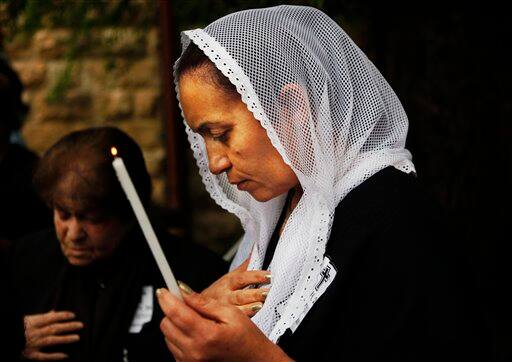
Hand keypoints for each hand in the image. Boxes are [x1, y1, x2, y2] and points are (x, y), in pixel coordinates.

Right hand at [22, 311, 82, 359]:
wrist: (4, 339)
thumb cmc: (16, 328)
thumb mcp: (26, 319)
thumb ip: (41, 317)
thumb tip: (53, 311)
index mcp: (32, 323)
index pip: (50, 318)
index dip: (62, 315)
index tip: (73, 315)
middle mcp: (34, 333)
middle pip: (54, 328)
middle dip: (68, 326)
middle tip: (80, 325)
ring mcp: (32, 344)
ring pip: (51, 341)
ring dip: (64, 339)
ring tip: (76, 338)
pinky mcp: (29, 355)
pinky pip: (43, 357)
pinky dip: (54, 356)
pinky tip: (65, 355)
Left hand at [156, 288, 291, 361]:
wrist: (254, 361)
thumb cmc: (246, 338)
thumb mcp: (230, 312)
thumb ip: (205, 303)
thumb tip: (184, 291)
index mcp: (206, 335)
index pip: (176, 313)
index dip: (167, 298)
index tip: (163, 289)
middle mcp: (194, 352)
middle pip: (166, 324)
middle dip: (173, 311)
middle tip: (187, 304)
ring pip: (167, 336)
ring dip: (176, 325)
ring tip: (198, 322)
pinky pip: (173, 347)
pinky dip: (180, 337)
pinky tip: (196, 334)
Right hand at [200, 258, 269, 316]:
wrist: (197, 309)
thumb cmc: (217, 293)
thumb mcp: (228, 278)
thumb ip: (244, 267)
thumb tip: (256, 250)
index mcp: (227, 283)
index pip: (241, 278)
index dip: (255, 276)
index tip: (268, 275)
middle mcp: (225, 296)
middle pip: (241, 295)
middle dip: (254, 294)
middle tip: (267, 292)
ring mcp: (225, 310)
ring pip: (239, 309)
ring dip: (251, 307)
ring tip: (261, 304)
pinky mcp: (225, 322)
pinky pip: (236, 321)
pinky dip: (245, 318)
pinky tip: (255, 317)